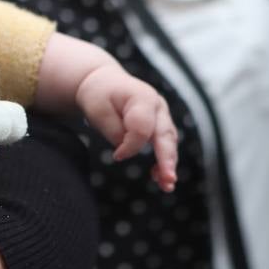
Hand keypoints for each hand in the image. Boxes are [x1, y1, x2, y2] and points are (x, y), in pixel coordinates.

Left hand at [76, 64, 178, 190]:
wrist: (105, 83)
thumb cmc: (100, 94)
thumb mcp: (98, 110)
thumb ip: (113, 131)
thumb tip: (126, 150)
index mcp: (142, 97)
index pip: (142, 128)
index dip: (130, 145)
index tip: (116, 156)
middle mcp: (158, 105)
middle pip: (165, 134)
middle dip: (167, 159)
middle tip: (167, 180)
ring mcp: (162, 115)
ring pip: (170, 142)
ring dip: (168, 164)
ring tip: (166, 186)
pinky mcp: (161, 125)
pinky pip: (166, 145)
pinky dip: (164, 162)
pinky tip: (160, 178)